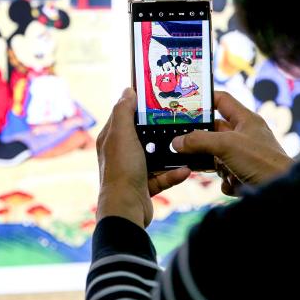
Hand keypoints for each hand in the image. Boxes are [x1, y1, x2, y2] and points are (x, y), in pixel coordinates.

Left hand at [96, 88, 190, 227]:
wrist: (126, 208)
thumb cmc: (121, 170)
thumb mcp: (121, 134)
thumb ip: (123, 111)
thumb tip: (127, 91)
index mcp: (111, 139)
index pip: (124, 115)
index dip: (138, 105)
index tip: (158, 97)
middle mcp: (120, 153)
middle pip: (143, 135)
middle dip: (160, 129)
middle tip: (180, 119)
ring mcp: (132, 170)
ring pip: (156, 157)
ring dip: (171, 153)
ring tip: (187, 146)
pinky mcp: (144, 186)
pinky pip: (163, 176)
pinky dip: (174, 174)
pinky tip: (186, 170)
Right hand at [172, 91, 293, 191]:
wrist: (282, 192)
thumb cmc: (262, 162)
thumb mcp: (226, 145)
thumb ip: (198, 140)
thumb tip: (176, 142)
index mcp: (245, 120)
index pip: (221, 100)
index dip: (203, 100)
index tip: (183, 104)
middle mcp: (244, 135)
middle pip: (213, 131)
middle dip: (200, 140)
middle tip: (180, 142)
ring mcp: (244, 155)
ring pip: (215, 155)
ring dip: (212, 164)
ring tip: (213, 167)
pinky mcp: (243, 173)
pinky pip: (223, 174)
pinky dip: (224, 180)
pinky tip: (234, 182)